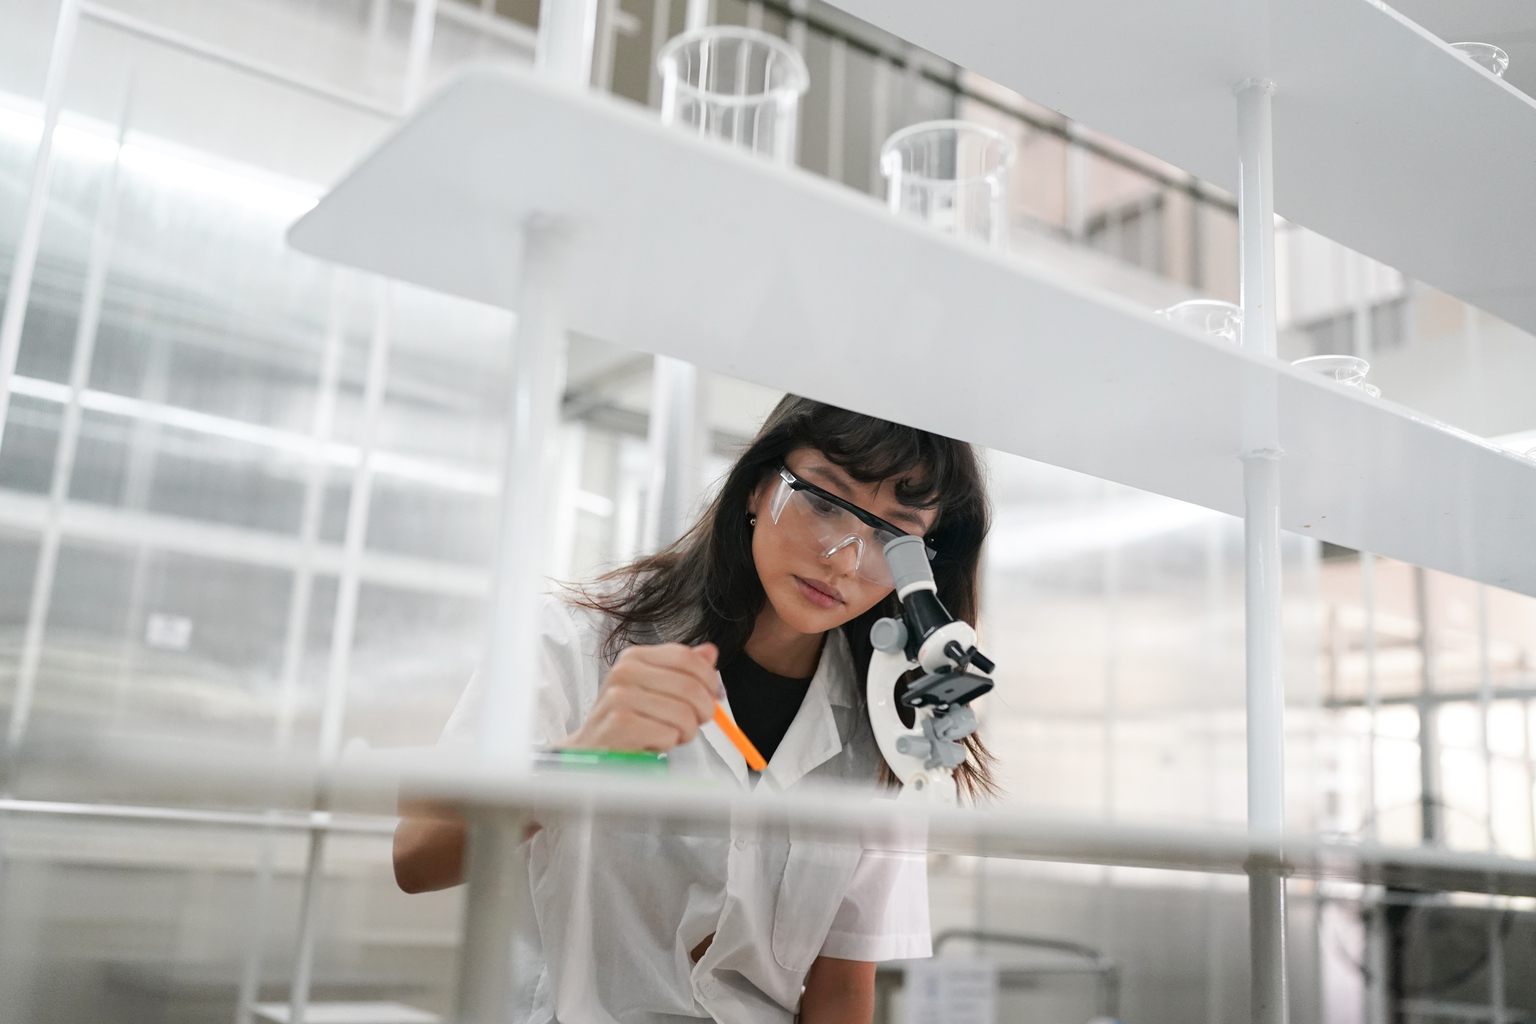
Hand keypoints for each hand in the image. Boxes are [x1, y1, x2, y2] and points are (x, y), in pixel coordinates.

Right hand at [564, 642, 719, 752]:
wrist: (591, 750)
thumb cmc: (629, 720)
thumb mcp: (655, 690)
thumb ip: (682, 670)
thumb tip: (710, 652)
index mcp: (635, 657)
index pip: (686, 657)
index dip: (708, 679)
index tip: (712, 696)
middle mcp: (624, 672)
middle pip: (690, 687)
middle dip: (703, 711)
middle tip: (694, 723)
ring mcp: (619, 697)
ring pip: (684, 713)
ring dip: (686, 732)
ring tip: (669, 734)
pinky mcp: (620, 725)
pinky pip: (668, 734)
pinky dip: (668, 744)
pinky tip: (651, 743)